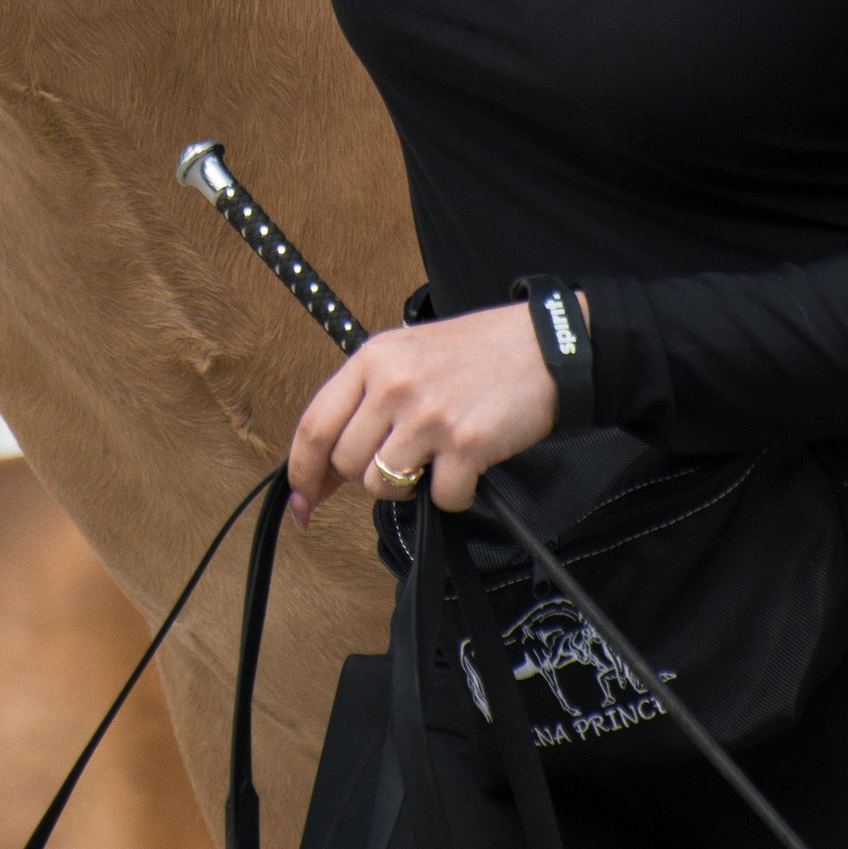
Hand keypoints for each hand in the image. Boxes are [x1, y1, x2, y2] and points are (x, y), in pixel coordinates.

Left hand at [287, 302, 562, 520]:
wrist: (545, 347)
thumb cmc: (477, 353)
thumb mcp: (407, 355)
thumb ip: (365, 400)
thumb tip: (325, 468)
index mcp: (372, 359)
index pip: (314, 426)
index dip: (302, 473)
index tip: (301, 501)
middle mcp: (394, 385)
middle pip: (347, 464)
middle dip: (370, 475)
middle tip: (403, 460)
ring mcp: (428, 416)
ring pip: (384, 487)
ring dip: (409, 487)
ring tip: (436, 458)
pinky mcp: (465, 444)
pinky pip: (439, 499)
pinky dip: (454, 494)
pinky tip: (468, 465)